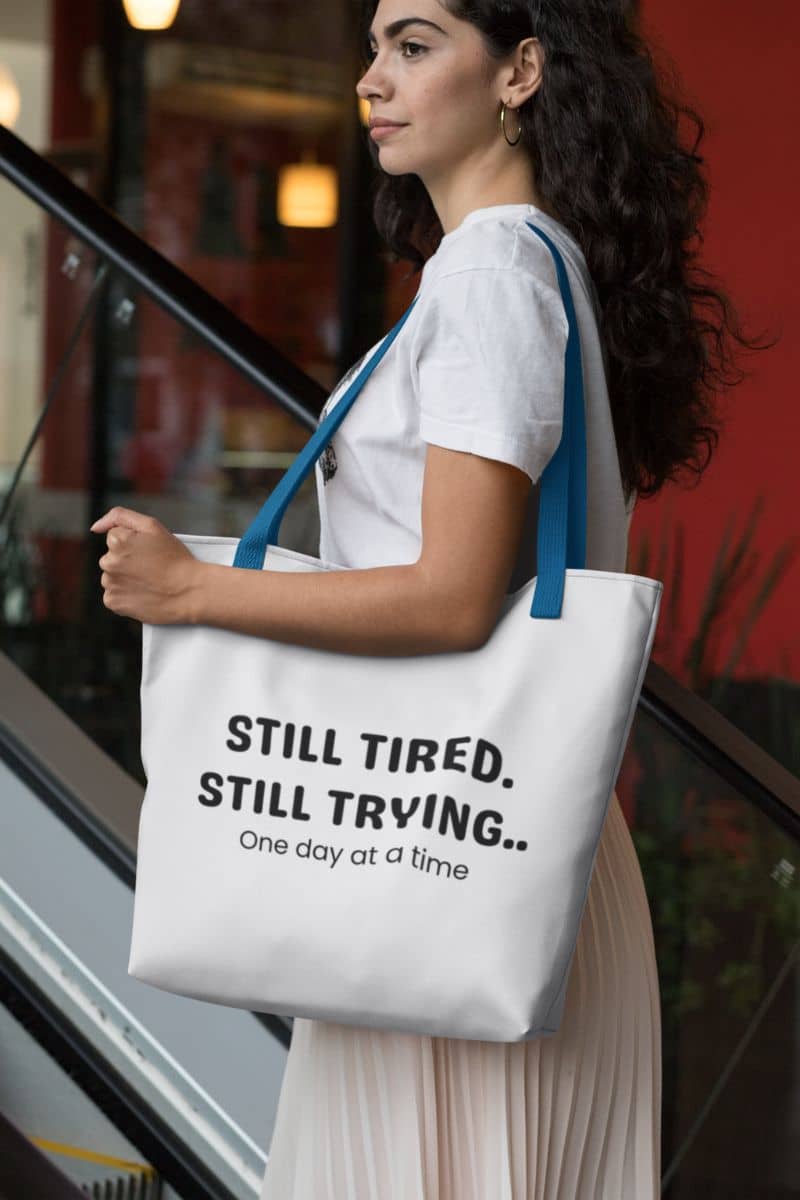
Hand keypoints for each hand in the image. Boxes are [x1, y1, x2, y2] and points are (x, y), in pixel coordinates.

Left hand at [90, 506, 199, 624]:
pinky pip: (113, 595)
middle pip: (111, 557)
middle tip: (151, 568)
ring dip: (125, 578)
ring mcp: (110, 584)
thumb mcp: (152, 526)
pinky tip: (143, 593)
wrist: (189, 592)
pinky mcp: (113, 602)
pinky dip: (125, 595)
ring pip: (112, 576)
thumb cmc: (175, 559)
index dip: (134, 544)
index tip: (150, 553)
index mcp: (117, 541)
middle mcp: (108, 562)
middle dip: (127, 561)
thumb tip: (94, 527)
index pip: (115, 538)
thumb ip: (120, 516)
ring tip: (148, 582)